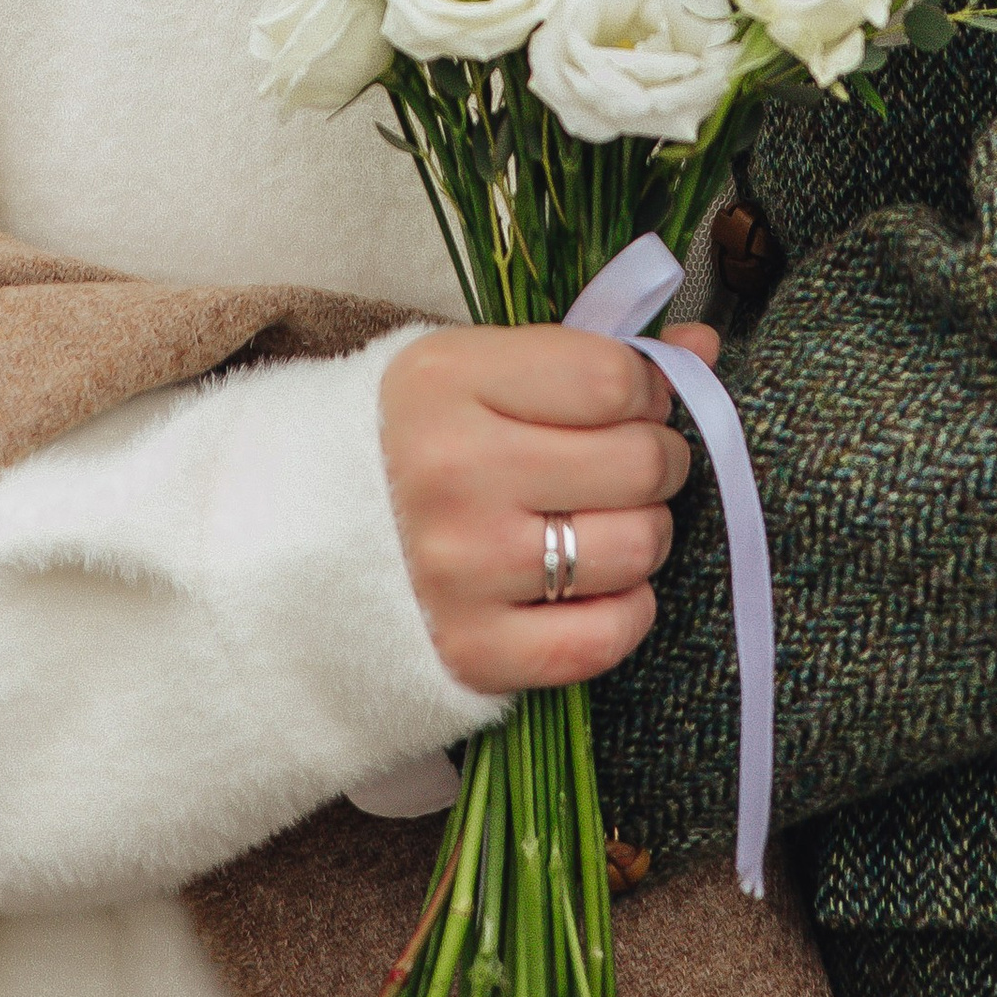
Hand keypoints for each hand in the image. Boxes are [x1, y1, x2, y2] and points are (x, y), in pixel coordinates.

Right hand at [379, 319, 722, 696]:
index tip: (631, 400)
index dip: (647, 388)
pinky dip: (627, 611)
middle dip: (658, 459)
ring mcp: (461, 570)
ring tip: (607, 520)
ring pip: (636, 547)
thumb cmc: (407, 443)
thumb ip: (590, 354)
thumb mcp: (475, 368)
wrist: (292, 549)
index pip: (612, 378)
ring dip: (645, 533)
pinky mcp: (472, 653)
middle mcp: (452, 473)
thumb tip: (704, 344)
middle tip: (632, 462)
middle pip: (639, 462)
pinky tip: (598, 586)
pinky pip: (606, 636)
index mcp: (445, 381)